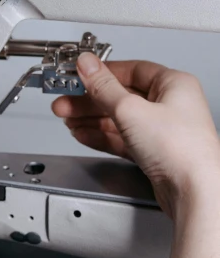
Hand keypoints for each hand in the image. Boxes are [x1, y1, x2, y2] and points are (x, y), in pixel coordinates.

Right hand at [52, 54, 219, 217]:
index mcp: (174, 84)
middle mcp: (170, 105)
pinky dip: (101, 136)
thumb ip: (103, 87)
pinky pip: (121, 138)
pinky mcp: (152, 152)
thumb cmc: (181, 149)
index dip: (102, 73)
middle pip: (120, 96)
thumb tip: (87, 65)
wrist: (193, 191)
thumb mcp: (131, 110)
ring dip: (91, 119)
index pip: (131, 69)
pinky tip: (83, 134)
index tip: (79, 75)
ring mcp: (161, 130)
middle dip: (89, 100)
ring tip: (68, 119)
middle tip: (65, 101)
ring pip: (118, 119)